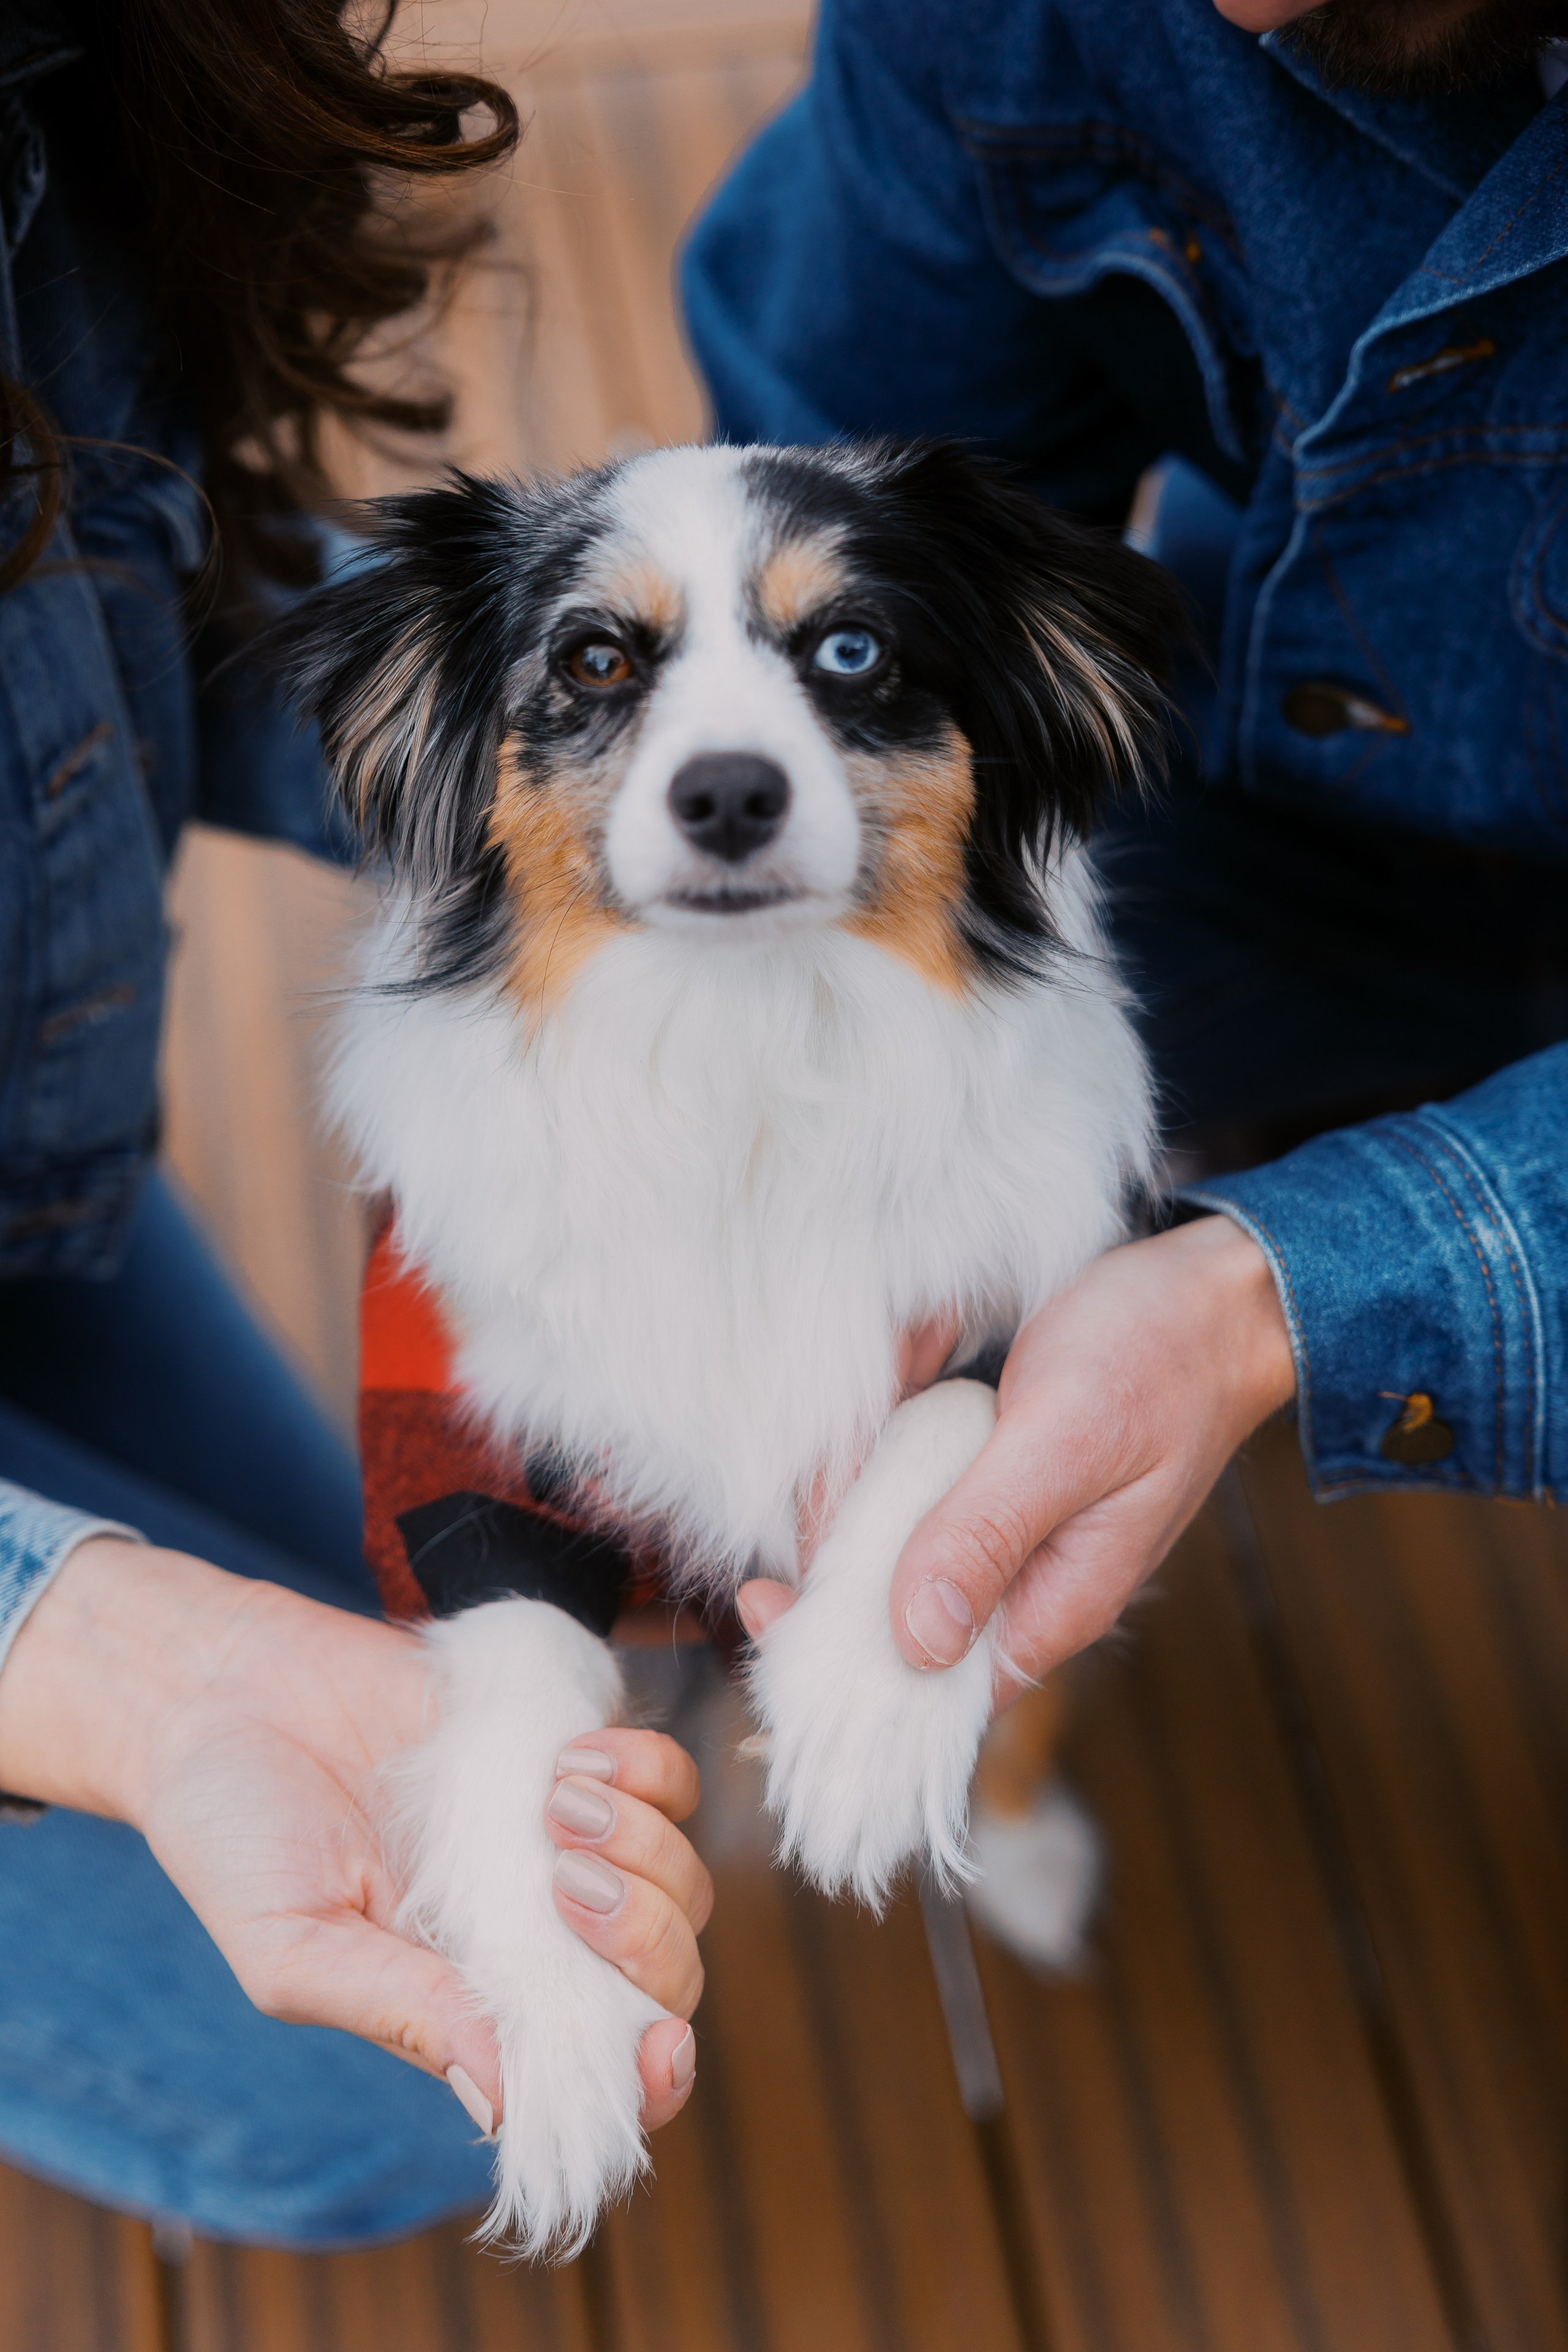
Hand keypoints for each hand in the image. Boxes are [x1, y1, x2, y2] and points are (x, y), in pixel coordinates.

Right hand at [0, 1541, 708, 2132]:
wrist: (229, 1697)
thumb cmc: (240, 1838)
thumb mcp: (294, 1947)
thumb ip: (402, 2014)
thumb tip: (503, 2101)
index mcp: (474, 2006)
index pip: (599, 2068)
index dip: (651, 2075)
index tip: (660, 2048)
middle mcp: (535, 1936)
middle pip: (663, 1975)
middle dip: (645, 1940)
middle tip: (567, 1883)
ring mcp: (560, 1844)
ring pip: (680, 1880)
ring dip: (645, 1847)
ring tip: (554, 1806)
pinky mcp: (567, 1752)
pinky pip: (668, 1780)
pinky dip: (646, 1773)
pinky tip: (572, 1759)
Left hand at [737, 1216, 1294, 1691]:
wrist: (1219, 1292)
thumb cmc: (1163, 1361)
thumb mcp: (1068, 1442)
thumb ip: (991, 1535)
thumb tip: (915, 1639)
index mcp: (1050, 1604)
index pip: (925, 1683)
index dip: (838, 1658)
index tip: (765, 1601)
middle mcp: (1019, 1578)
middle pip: (887, 1606)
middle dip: (840, 1533)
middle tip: (822, 1469)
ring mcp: (1002, 1522)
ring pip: (888, 1529)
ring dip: (868, 1461)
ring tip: (901, 1370)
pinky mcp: (989, 1470)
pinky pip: (913, 1469)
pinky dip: (896, 1416)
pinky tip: (920, 1351)